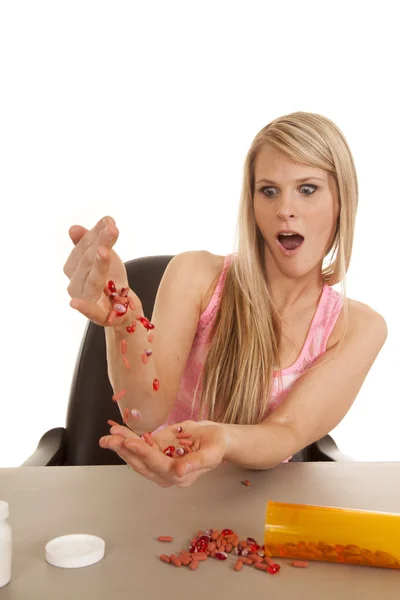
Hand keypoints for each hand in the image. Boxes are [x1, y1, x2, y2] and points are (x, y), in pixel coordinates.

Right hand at [63, 216, 138, 325]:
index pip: (83, 248)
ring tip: (104, 251)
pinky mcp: (96, 315)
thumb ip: (91, 241)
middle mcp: (75, 283)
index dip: (95, 234)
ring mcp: (84, 298)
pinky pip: (88, 310)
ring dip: (98, 266)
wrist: (123, 306)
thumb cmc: (110, 278)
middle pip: (88, 261)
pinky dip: (82, 307)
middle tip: (113, 230)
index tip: (109, 221)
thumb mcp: (104, 256)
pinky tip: (74, 303)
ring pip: (92, 280)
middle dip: (101, 243)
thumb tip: (74, 228)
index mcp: (73, 267)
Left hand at [99, 420, 227, 486]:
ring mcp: (159, 465)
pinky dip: (127, 441)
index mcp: (181, 476)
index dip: (144, 453)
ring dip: (121, 447)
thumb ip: (195, 463)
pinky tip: (117, 433)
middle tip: (110, 439)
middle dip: (125, 451)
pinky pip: (139, 449)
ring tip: (108, 436)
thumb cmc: (216, 445)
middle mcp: (167, 474)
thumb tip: (179, 471)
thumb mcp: (211, 453)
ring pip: (137, 458)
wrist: (217, 440)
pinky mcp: (157, 454)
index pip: (158, 464)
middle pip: (142, 464)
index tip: (130, 442)